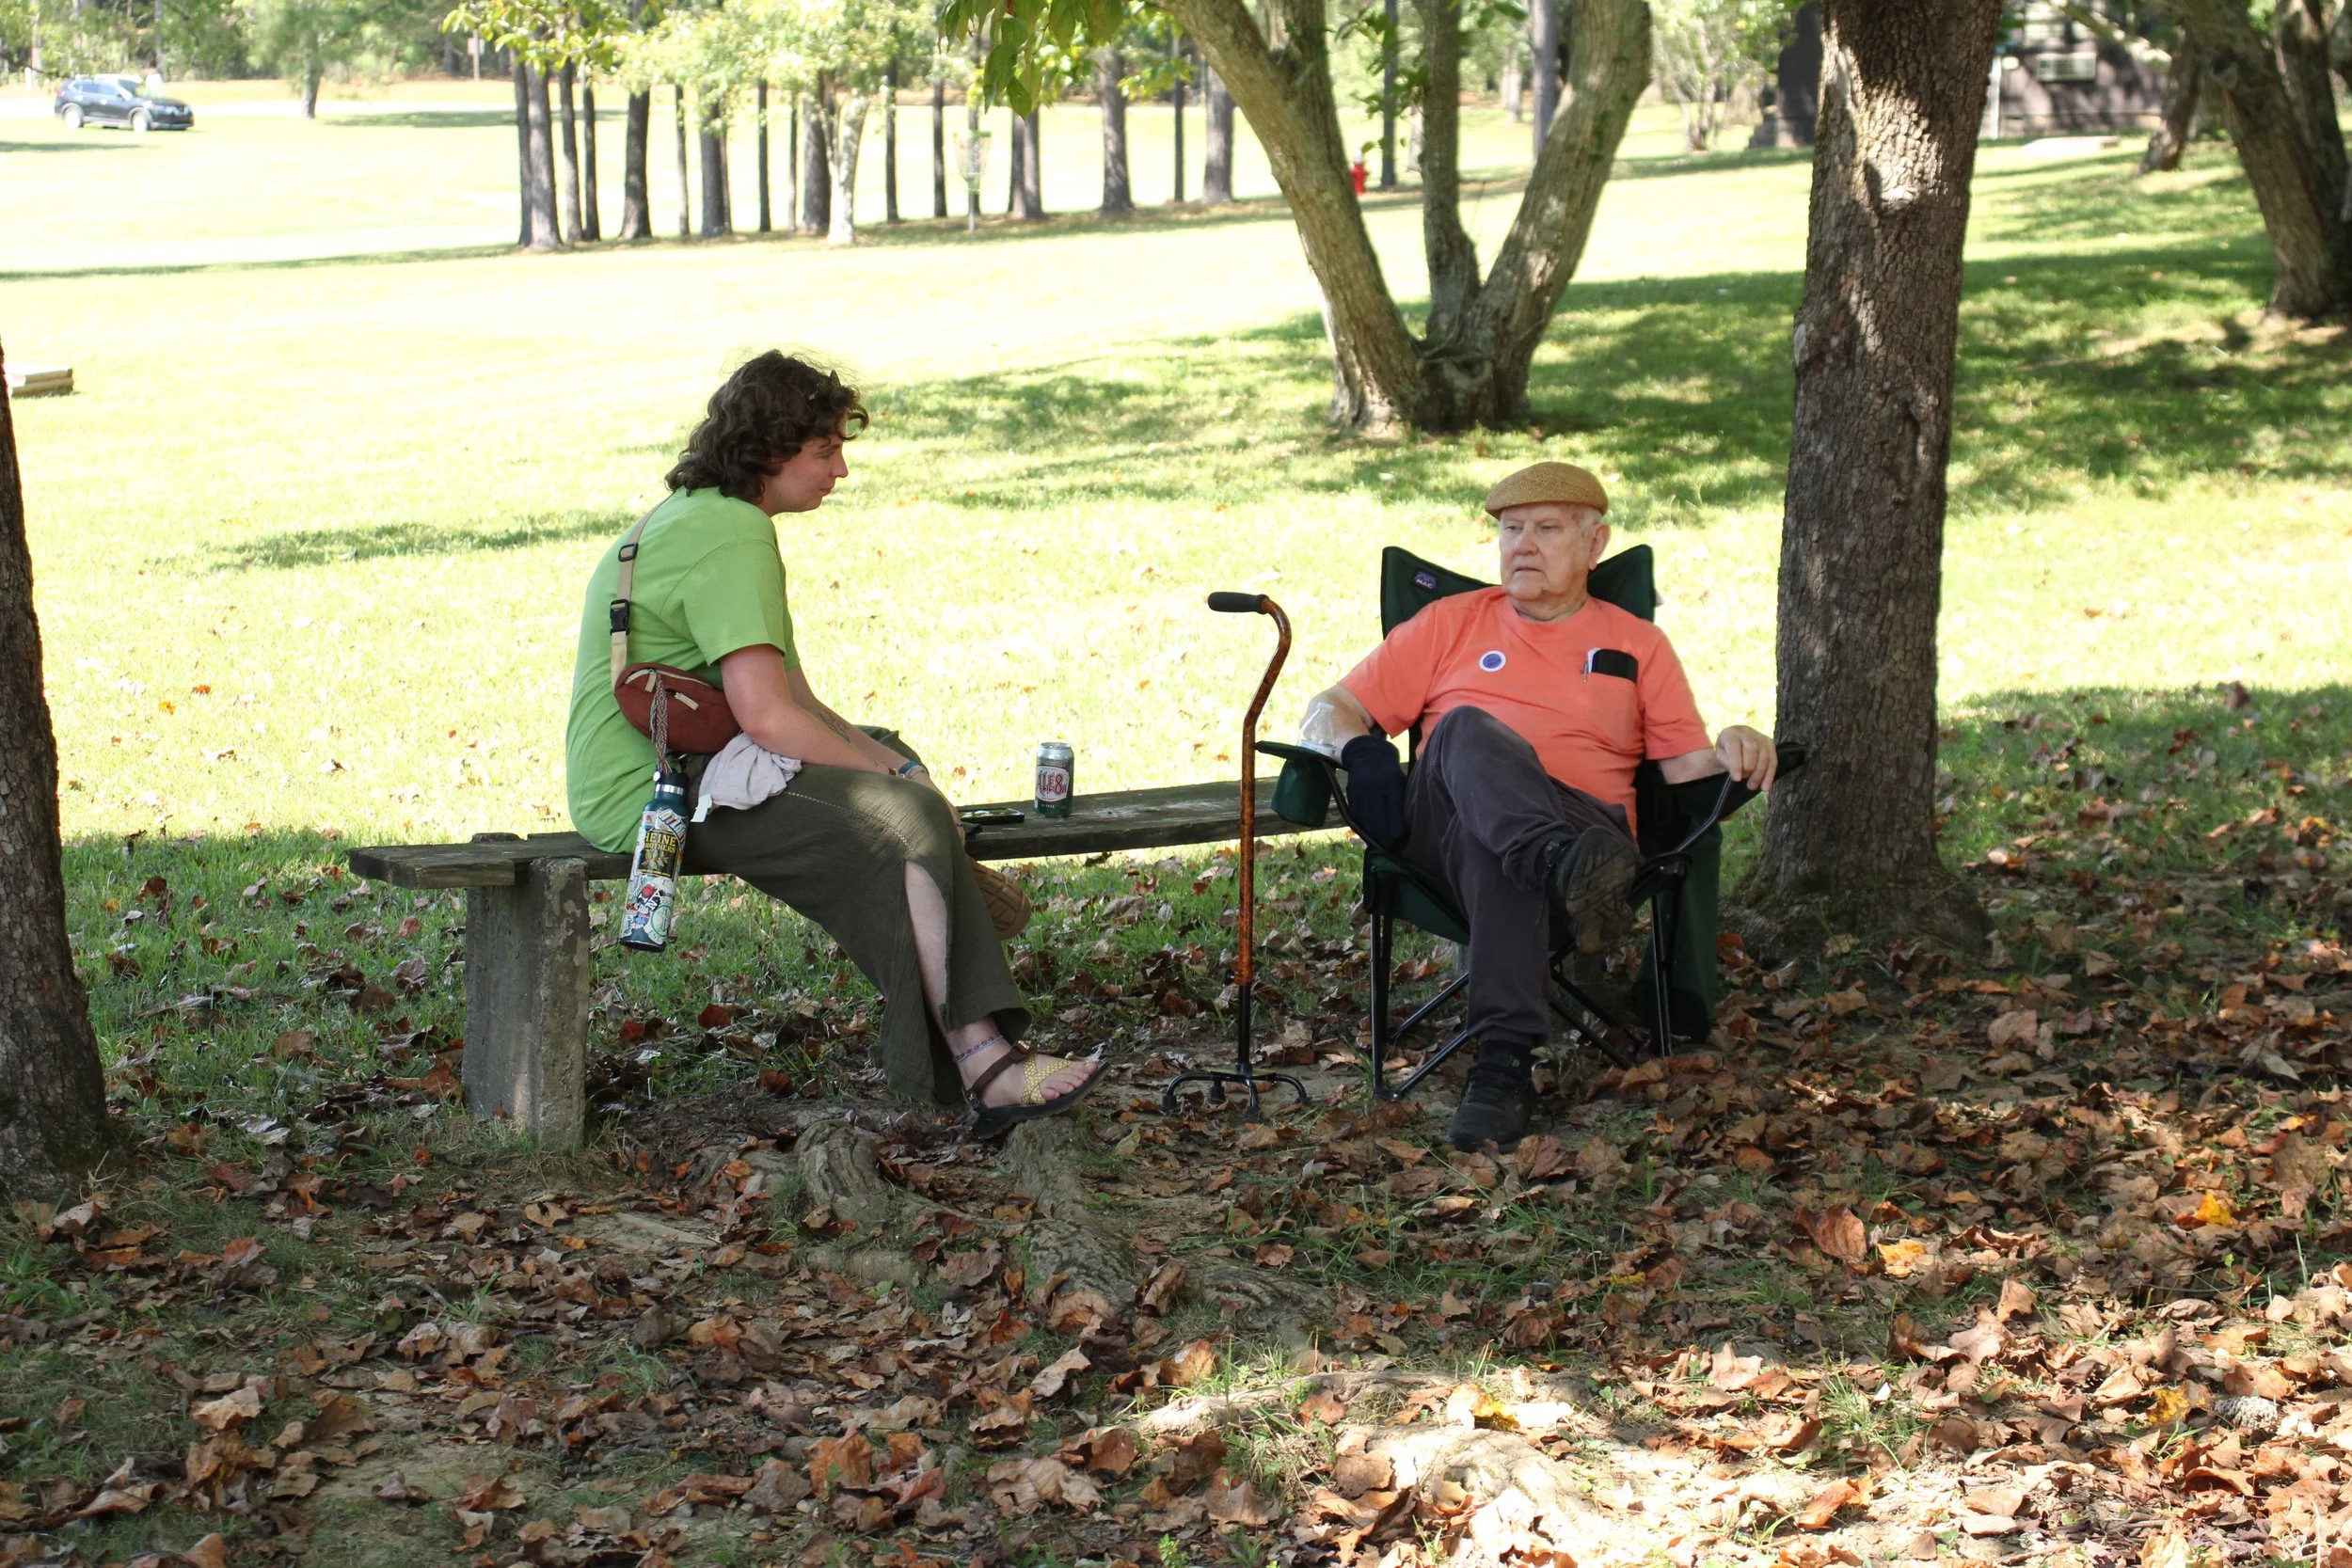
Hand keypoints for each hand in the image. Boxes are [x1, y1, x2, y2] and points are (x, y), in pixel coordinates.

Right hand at [1340, 734, 1409, 849]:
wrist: (1368, 754)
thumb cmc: (1391, 772)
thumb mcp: (1400, 781)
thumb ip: (1402, 800)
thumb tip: (1407, 825)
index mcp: (1391, 783)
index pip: (1393, 811)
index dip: (1396, 828)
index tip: (1400, 839)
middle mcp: (1375, 787)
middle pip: (1378, 818)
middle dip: (1384, 836)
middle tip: (1390, 847)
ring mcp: (1361, 791)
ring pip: (1366, 818)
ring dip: (1373, 835)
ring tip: (1380, 845)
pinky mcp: (1352, 794)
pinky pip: (1356, 815)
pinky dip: (1362, 826)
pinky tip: (1368, 835)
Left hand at [1714, 725, 1776, 790]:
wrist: (1734, 745)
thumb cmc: (1726, 753)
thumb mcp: (1721, 757)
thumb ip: (1728, 764)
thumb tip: (1739, 776)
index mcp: (1731, 733)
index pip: (1734, 746)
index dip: (1736, 763)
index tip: (1736, 779)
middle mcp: (1746, 732)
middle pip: (1752, 748)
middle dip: (1750, 767)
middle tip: (1745, 780)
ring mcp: (1760, 737)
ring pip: (1765, 754)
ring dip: (1760, 773)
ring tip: (1752, 786)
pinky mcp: (1770, 743)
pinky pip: (1773, 759)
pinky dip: (1769, 774)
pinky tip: (1765, 787)